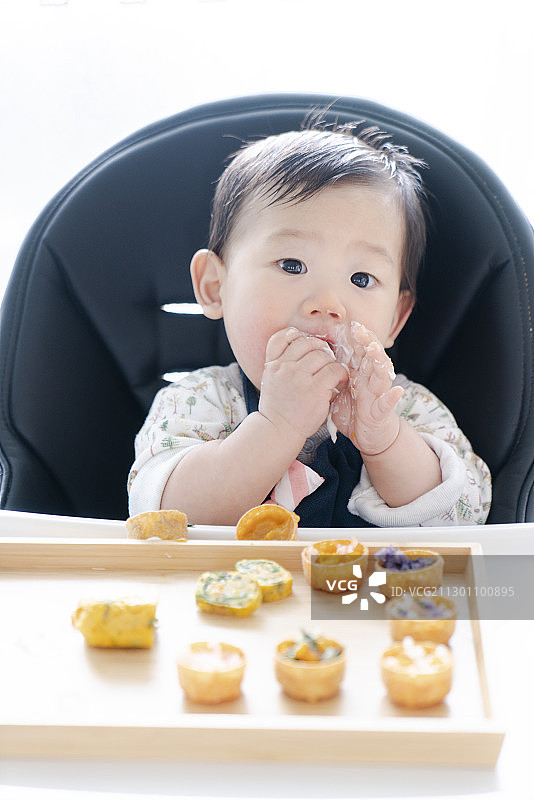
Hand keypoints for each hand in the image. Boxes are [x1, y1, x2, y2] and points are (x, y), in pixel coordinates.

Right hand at [258, 327, 347, 440]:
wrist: (279, 430)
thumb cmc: (279, 408)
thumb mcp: (272, 382)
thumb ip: (283, 365)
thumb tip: (307, 351)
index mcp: (272, 364)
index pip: (281, 337)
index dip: (295, 336)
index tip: (305, 346)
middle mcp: (283, 367)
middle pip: (306, 342)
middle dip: (319, 349)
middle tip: (325, 360)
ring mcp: (298, 377)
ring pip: (322, 355)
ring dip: (331, 362)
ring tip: (332, 374)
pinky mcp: (315, 388)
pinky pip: (334, 370)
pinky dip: (340, 374)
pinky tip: (339, 381)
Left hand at [331, 322, 402, 454]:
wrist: (370, 436)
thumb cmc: (354, 413)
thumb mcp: (339, 392)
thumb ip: (332, 378)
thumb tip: (313, 364)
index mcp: (359, 375)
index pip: (358, 353)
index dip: (355, 339)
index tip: (348, 325)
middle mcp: (370, 381)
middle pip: (370, 357)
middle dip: (366, 342)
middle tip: (359, 329)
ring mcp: (377, 395)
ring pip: (381, 375)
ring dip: (379, 361)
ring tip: (375, 350)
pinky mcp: (381, 412)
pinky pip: (387, 404)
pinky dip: (392, 397)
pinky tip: (396, 391)